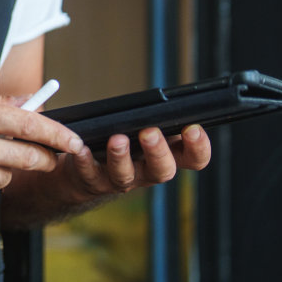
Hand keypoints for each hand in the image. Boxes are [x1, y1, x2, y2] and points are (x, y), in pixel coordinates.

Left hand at [56, 124, 212, 203]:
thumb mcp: (146, 130)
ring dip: (121, 157)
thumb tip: (166, 100)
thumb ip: (158, 118)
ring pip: (125, 174)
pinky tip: (83, 149)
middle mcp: (147, 172)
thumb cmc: (124, 142)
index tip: (193, 128)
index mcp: (167, 156)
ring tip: (117, 139)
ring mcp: (121, 179)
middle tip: (150, 132)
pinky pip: (90, 174)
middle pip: (162, 170)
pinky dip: (86, 161)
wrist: (85, 173)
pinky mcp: (93, 181)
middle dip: (158, 151)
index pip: (194, 158)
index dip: (198, 147)